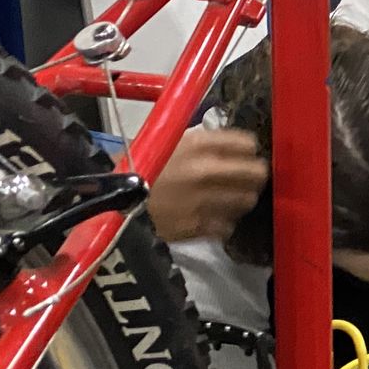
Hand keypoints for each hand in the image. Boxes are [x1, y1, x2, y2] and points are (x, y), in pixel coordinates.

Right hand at [146, 128, 268, 243]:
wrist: (112, 201)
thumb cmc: (141, 169)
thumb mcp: (169, 142)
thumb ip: (203, 142)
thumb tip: (230, 145)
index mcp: (197, 145)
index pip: (247, 144)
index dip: (248, 150)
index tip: (246, 155)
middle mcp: (204, 170)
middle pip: (255, 173)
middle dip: (254, 175)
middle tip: (248, 178)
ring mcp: (202, 200)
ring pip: (246, 200)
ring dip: (241, 199)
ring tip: (230, 199)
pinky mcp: (196, 226)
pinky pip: (226, 226)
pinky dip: (223, 223)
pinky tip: (213, 217)